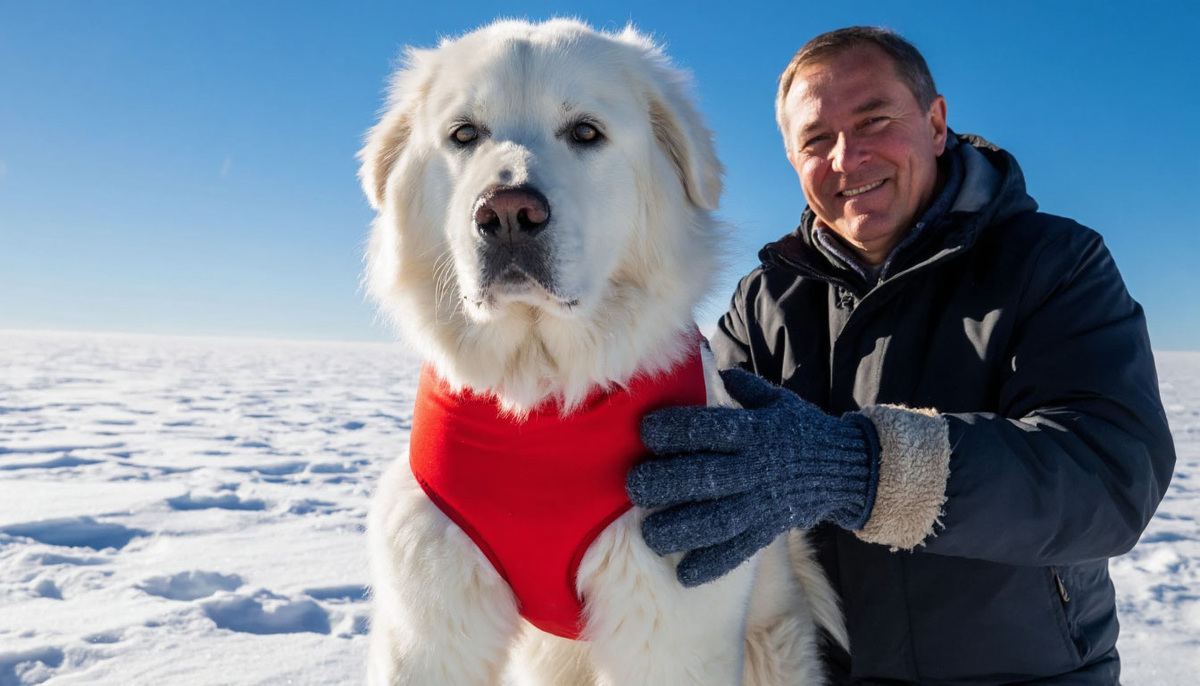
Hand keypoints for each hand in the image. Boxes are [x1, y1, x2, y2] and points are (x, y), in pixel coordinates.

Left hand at [627, 368, 879, 586]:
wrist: (845, 468)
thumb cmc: (799, 429)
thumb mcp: (776, 400)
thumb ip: (744, 386)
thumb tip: (716, 369)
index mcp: (754, 431)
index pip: (708, 429)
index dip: (673, 430)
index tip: (646, 432)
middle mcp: (755, 467)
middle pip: (703, 477)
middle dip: (663, 483)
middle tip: (635, 486)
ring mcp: (762, 502)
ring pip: (716, 520)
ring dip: (679, 529)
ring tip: (651, 533)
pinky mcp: (769, 529)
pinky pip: (739, 550)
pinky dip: (712, 564)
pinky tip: (684, 572)